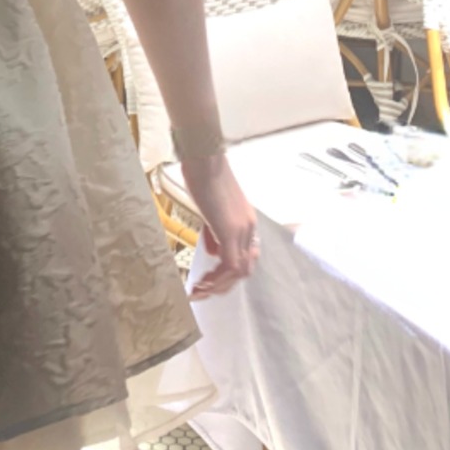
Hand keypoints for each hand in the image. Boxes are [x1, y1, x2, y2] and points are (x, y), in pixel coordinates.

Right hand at [179, 152, 259, 298]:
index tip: (209, 279)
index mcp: (246, 222)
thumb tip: (213, 252)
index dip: (228, 273)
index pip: (244, 257)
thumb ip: (214, 231)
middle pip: (245, 269)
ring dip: (219, 286)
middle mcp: (249, 228)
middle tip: (204, 291)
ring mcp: (241, 230)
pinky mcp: (230, 230)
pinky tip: (202, 282)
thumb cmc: (203, 175)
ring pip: (239, 272)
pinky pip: (229, 266)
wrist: (205, 158)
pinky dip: (216, 279)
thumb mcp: (210, 208)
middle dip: (224, 285)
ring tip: (200, 290)